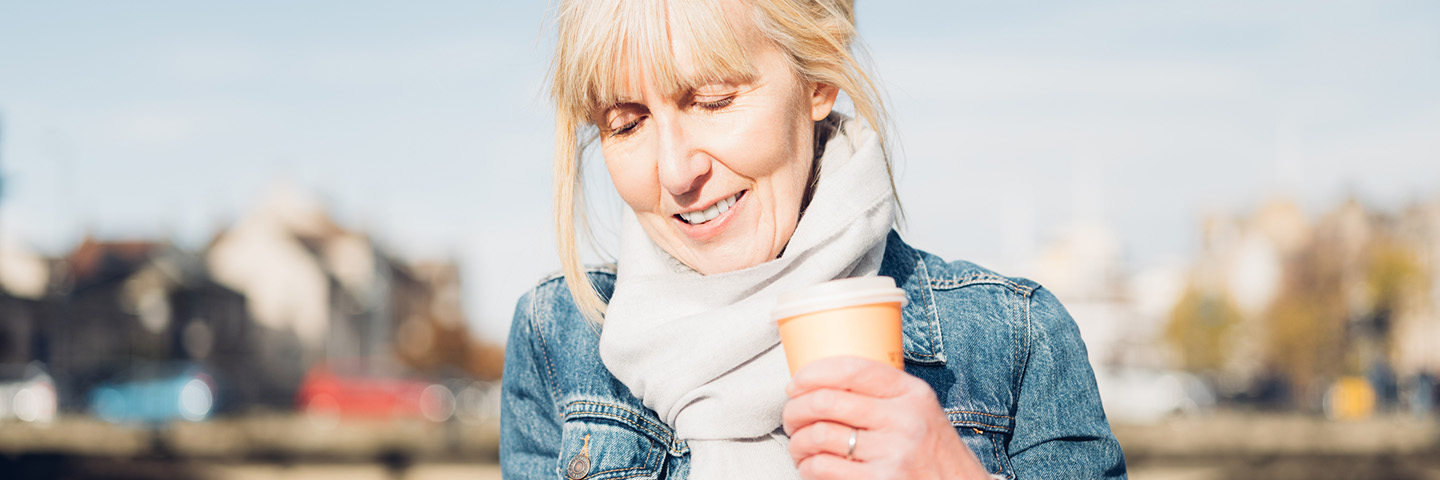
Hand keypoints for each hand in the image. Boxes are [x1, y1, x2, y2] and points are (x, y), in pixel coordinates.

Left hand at [782, 356, 991, 479]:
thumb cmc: (932, 454)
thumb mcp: (921, 412)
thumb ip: (885, 395)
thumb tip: (826, 381)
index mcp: (912, 394)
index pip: (852, 369)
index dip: (812, 373)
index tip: (795, 384)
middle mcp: (903, 420)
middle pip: (827, 402)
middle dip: (795, 409)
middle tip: (790, 418)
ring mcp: (892, 453)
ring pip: (819, 436)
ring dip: (797, 442)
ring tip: (798, 445)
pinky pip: (823, 468)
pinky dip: (807, 468)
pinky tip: (810, 467)